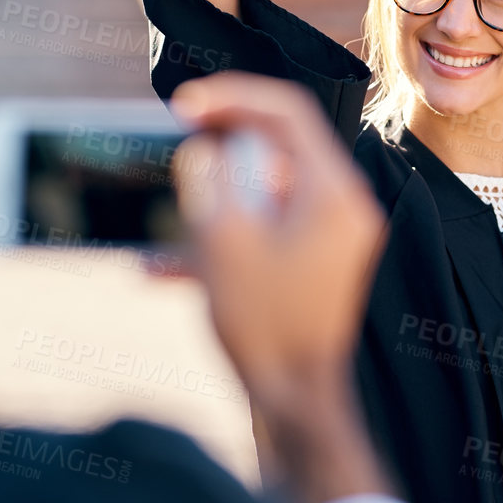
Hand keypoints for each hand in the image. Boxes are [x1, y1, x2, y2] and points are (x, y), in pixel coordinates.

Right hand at [168, 72, 385, 407]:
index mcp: (332, 193)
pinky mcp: (310, 265)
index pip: (287, 112)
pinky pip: (262, 232)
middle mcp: (341, 208)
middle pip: (273, 151)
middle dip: (214, 157)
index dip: (231, 98)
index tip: (184, 105)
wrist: (294, 404)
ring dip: (208, 206)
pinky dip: (219, 241)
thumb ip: (209, 180)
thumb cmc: (265, 328)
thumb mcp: (220, 242)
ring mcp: (329, 238)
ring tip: (165, 230)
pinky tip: (162, 270)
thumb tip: (204, 148)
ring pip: (259, 194)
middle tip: (172, 163)